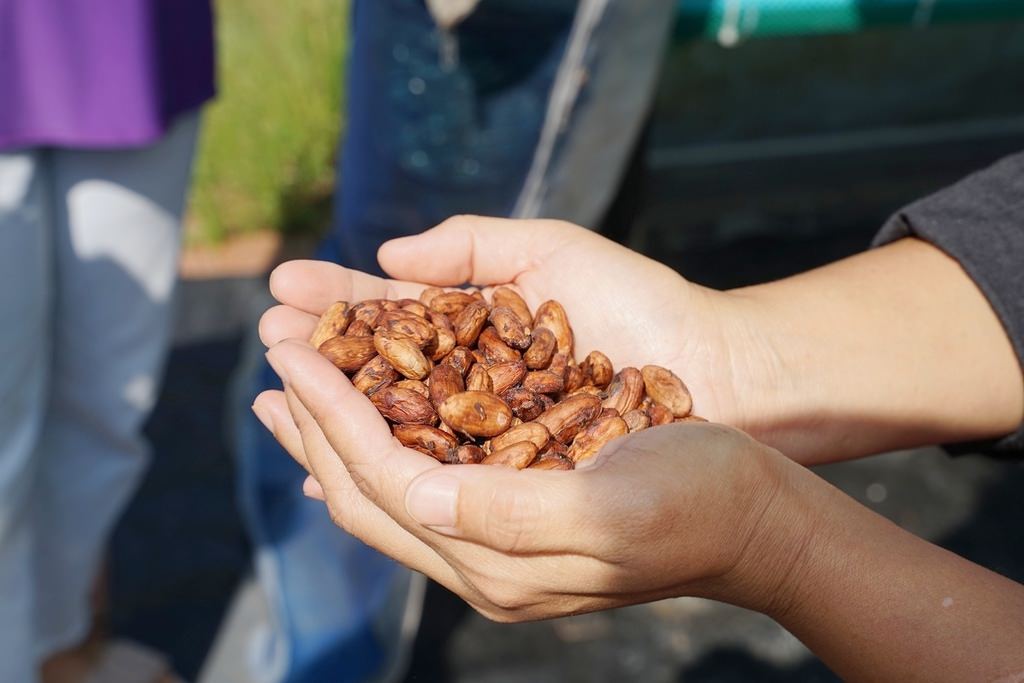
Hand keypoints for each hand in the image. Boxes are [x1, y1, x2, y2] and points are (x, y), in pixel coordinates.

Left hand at [253, 337, 799, 621]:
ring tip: (291, 390)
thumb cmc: (699, 497)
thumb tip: (418, 494)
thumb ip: (510, 516)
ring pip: (382, 492)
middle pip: (364, 493)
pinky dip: (375, 449)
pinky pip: (416, 489)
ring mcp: (493, 549)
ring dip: (331, 435)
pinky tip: (358, 426)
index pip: (382, 484)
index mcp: (498, 562)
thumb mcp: (613, 507)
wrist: (751, 515)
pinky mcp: (509, 523)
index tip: (294, 352)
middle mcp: (481, 564)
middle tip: (273, 357)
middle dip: (312, 423)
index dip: (331, 416)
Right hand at [262, 216, 775, 437]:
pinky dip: (384, 473)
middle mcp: (474, 393)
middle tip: (266, 339)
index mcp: (477, 334)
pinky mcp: (512, 490)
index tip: (284, 292)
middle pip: (382, 379)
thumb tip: (386, 256)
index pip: (393, 320)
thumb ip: (472, 247)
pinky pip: (436, 484)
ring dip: (336, 414)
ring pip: (397, 435)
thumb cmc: (641, 305)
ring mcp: (491, 444)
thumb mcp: (550, 252)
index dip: (339, 306)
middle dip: (323, 360)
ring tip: (281, 391)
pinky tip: (330, 466)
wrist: (721, 370)